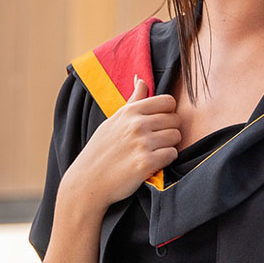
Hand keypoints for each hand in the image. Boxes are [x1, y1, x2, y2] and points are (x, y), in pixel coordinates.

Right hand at [60, 76, 180, 213]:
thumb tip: (142, 80)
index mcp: (130, 112)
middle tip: (157, 141)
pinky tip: (153, 163)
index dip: (168, 112)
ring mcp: (142, 143)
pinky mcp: (146, 163)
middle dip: (170, 130)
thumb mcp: (113, 121)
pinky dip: (166, 160)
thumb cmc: (100, 150)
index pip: (168, 101)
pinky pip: (172, 155)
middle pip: (175, 120)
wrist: (87, 182)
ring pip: (176, 137)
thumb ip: (132, 101)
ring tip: (154, 152)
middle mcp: (137, 125)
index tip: (160, 123)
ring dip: (169, 146)